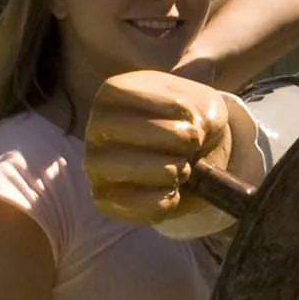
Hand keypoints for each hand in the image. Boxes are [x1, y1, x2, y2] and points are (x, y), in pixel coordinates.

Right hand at [85, 71, 236, 223]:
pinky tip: (167, 188)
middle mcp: (96, 128)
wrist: (184, 153)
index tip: (188, 118)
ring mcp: (95, 164)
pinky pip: (151, 207)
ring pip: (154, 171)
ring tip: (176, 165)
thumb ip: (201, 115)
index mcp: (114, 93)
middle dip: (183, 144)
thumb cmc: (187, 120)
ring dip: (178, 171)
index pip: (167, 107)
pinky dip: (172, 199)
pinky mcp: (104, 199)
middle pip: (152, 137)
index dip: (189, 116)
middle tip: (185, 146)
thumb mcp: (203, 104)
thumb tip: (192, 139)